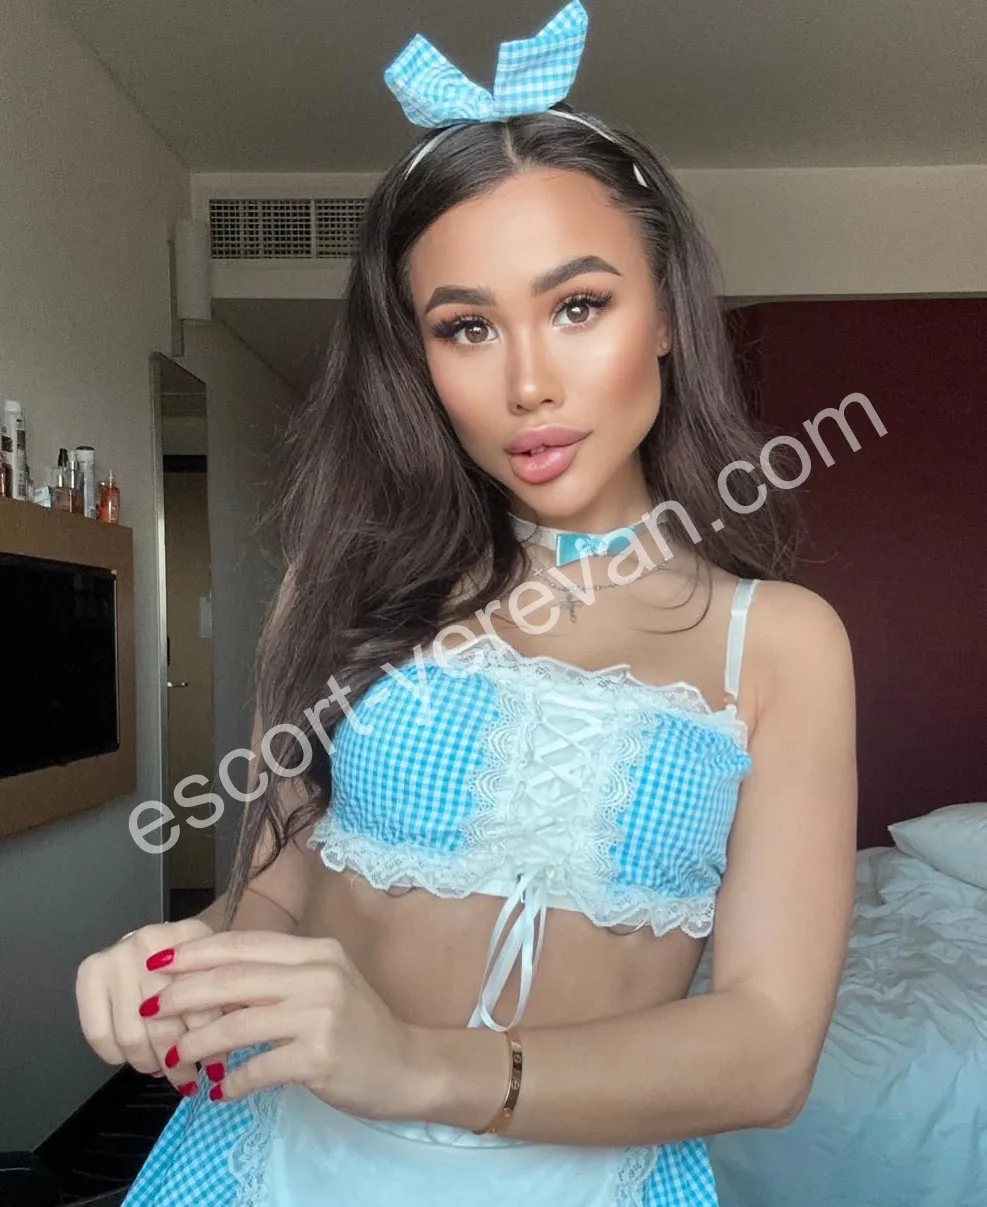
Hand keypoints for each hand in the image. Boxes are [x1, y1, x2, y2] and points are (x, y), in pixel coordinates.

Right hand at [76, 918, 222, 1096]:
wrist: (159, 941)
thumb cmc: (192, 961)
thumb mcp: (218, 971)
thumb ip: (225, 1005)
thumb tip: (218, 1065)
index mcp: (191, 935)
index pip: (202, 1004)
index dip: (209, 1043)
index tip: (215, 1067)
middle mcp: (151, 941)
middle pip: (164, 1022)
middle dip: (177, 1061)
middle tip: (187, 1079)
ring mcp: (117, 955)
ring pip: (131, 1033)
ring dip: (147, 1062)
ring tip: (161, 1070)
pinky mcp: (89, 971)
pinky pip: (98, 1032)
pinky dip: (116, 1055)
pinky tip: (131, 1056)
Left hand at [142, 931, 424, 1117]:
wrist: (406, 1065)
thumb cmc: (358, 1025)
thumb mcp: (322, 986)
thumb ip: (277, 979)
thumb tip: (209, 983)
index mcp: (316, 951)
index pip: (245, 944)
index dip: (198, 953)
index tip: (160, 964)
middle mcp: (319, 974)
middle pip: (235, 979)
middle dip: (185, 993)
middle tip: (152, 1008)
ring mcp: (321, 1014)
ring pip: (240, 1023)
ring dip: (199, 1041)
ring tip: (175, 1053)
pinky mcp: (320, 1056)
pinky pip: (260, 1067)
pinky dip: (233, 1081)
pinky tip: (221, 1090)